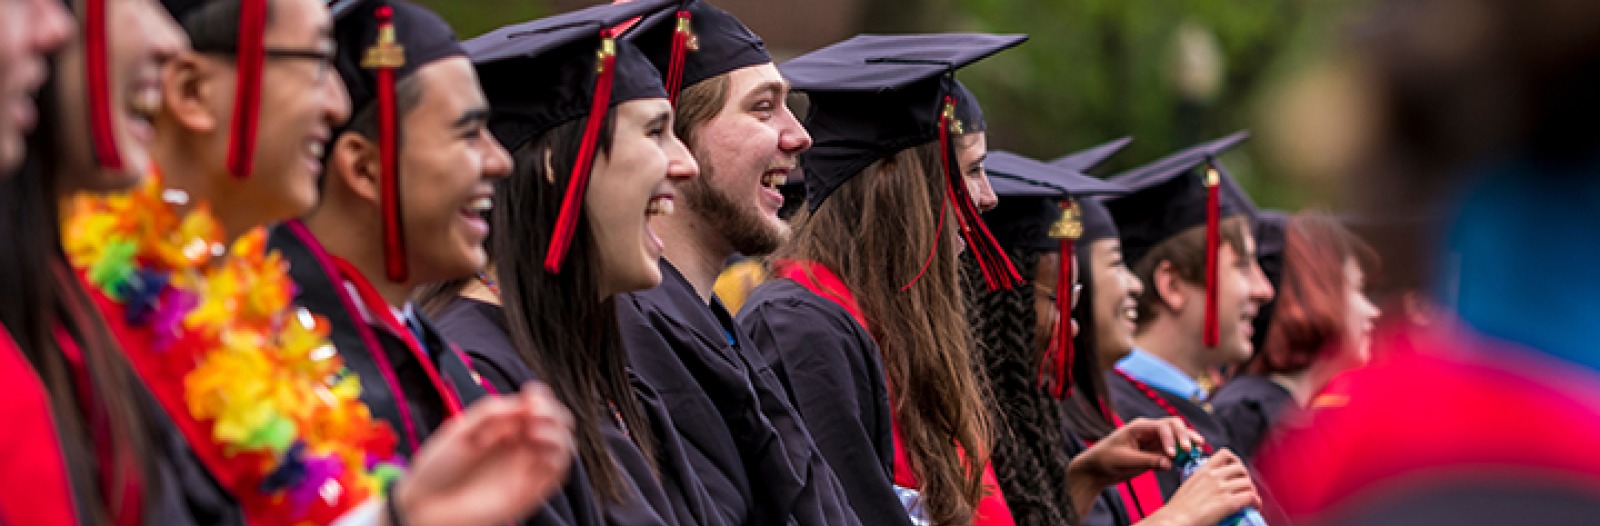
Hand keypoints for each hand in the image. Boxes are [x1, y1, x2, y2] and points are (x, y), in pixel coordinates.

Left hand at [393, 383, 575, 525]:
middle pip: (557, 423)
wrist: (425, 505)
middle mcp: (519, 448)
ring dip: (557, 431)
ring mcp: (526, 469)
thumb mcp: (460, 429)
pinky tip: (535, 442)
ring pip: (564, 445)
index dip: (541, 397)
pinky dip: (557, 452)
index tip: (529, 393)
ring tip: (532, 429)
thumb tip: (527, 403)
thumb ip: (493, 412)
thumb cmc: (437, 468)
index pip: (537, 407)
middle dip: (552, 411)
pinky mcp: (530, 492)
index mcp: (503, 429)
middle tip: (533, 410)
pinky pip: (558, 470)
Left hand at [1070, 417, 1201, 486]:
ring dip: (1187, 442)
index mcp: (1139, 427)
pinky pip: (1172, 450)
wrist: (1097, 469)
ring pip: (1176, 437)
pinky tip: (1190, 459)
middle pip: (1173, 426)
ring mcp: (1153, 441)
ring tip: (1200, 449)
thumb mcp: (1125, 460)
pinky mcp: (1156, 452)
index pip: (1162, 427)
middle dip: (1185, 435)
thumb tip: (1169, 463)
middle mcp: (1149, 431)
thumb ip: (1148, 461)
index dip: (1171, 439)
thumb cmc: (1106, 460)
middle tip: (1194, 448)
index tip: (1174, 454)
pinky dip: (1182, 454)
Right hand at [1144, 449, 1259, 525]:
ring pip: (1248, 483)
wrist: (1174, 520)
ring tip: (1250, 500)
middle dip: (1246, 478)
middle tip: (1245, 488)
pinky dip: (1256, 502)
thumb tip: (1212, 488)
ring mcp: (1222, 489)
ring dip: (1252, 491)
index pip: (1226, 454)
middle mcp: (1214, 476)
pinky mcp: (1228, 503)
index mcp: (1203, 471)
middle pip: (1241, 469)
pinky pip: (1251, 497)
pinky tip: (1254, 506)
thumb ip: (1202, 482)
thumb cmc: (1177, 509)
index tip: (1237, 471)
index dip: (1236, 461)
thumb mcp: (1188, 486)